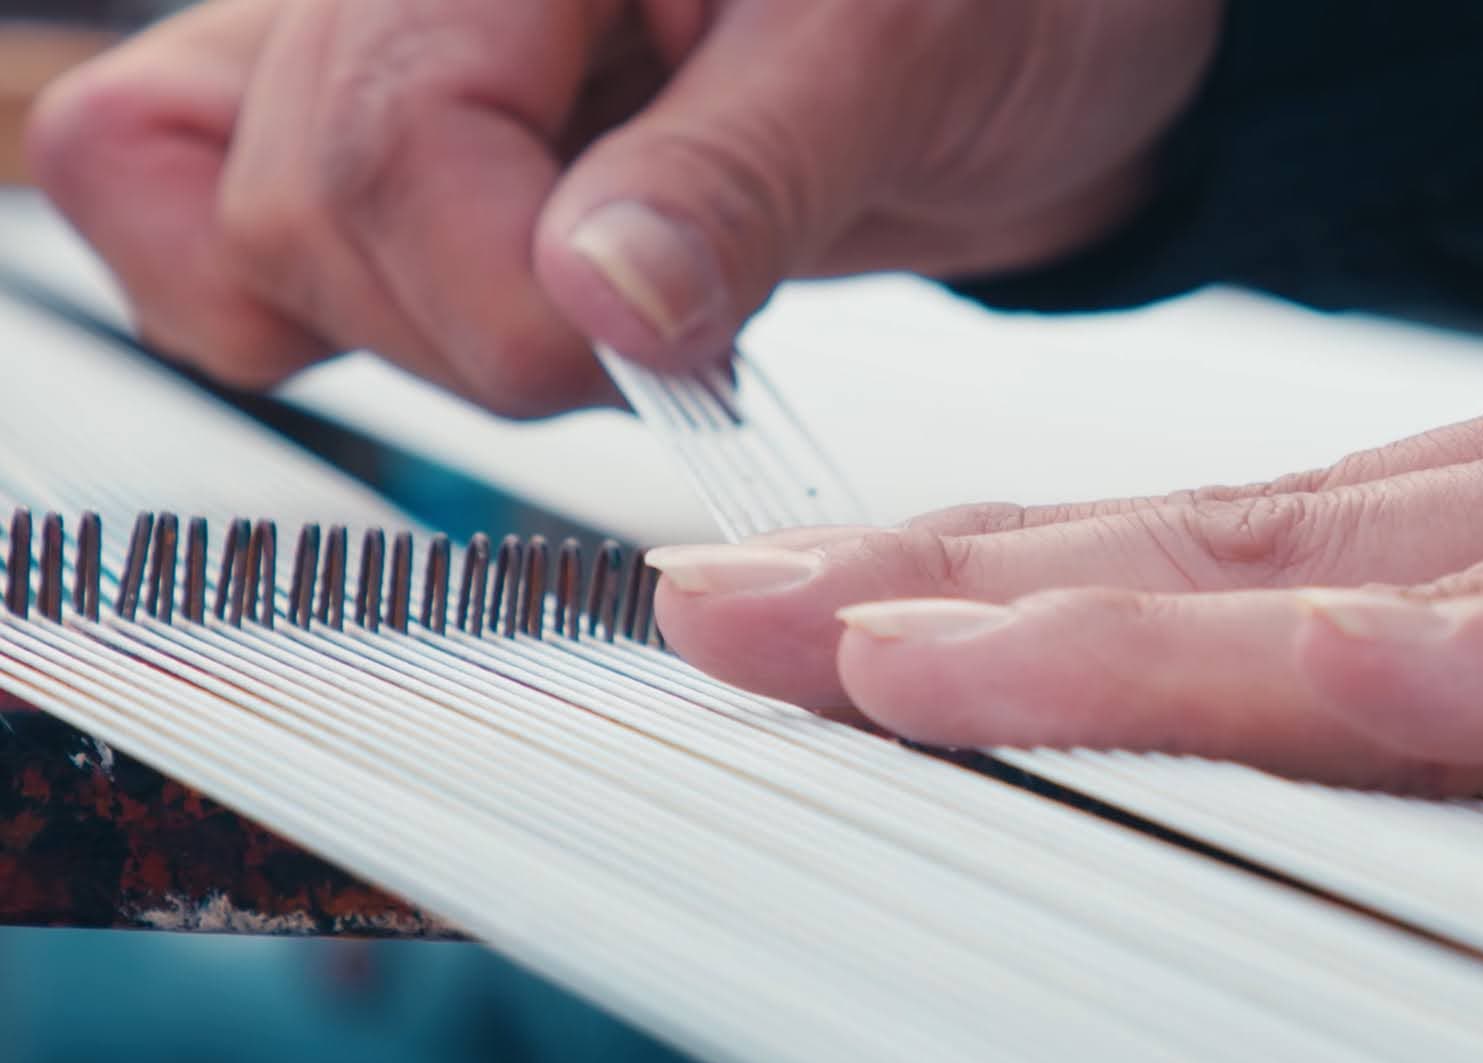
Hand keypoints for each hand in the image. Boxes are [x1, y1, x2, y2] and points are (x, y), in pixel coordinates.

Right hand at [28, 0, 1220, 414]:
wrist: (1015, 28)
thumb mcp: (895, 58)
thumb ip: (739, 177)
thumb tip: (603, 299)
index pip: (389, 139)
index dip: (513, 301)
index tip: (666, 351)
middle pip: (301, 206)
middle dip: (488, 332)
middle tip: (663, 319)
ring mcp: (374, 44)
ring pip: (214, 225)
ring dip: (408, 331)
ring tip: (587, 304)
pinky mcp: (387, 131)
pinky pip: (207, 226)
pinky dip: (311, 315)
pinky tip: (473, 307)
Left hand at [646, 262, 1482, 801]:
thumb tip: (1359, 673)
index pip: (1221, 532)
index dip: (1003, 566)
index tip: (814, 604)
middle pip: (1220, 550)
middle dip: (957, 590)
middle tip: (727, 617)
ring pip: (1375, 592)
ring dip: (1113, 625)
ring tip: (877, 653)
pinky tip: (1325, 686)